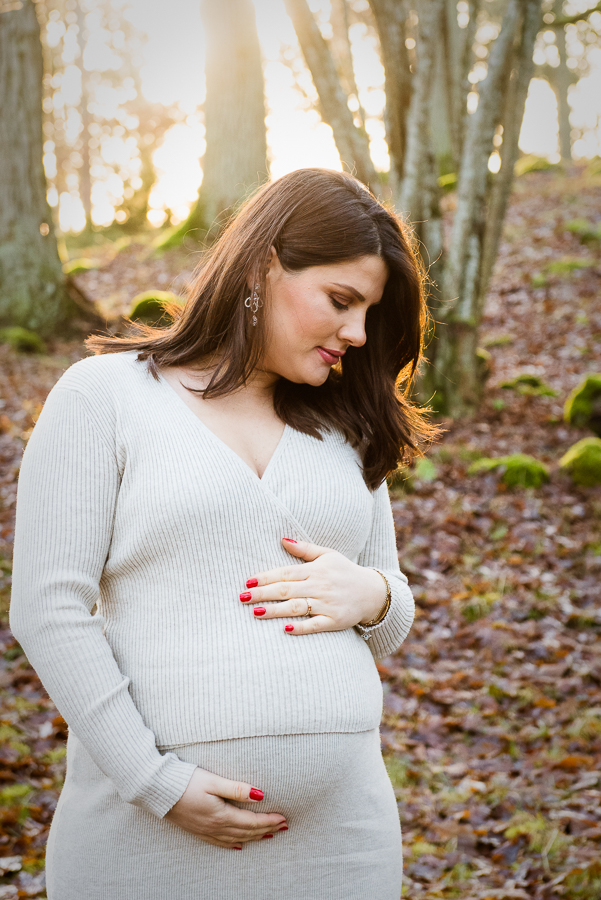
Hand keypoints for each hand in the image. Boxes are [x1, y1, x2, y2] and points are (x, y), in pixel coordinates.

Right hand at [164, 767, 286, 848]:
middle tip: (283, 827)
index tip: (284, 818)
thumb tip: (260, 795)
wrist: (158, 790)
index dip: (269, 821)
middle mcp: (215, 827)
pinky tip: (239, 845)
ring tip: (269, 835)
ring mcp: (205, 831)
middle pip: (247, 832)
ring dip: (254, 837)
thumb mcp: (213, 782)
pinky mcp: (197, 830)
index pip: (252, 822)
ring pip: (236, 839)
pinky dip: (233, 844)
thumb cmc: (186, 782)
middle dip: (266, 830)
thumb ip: (237, 789)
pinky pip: (220, 842)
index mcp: (221, 815)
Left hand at [240, 538, 387, 633]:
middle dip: (263, 594)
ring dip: (275, 610)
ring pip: (296, 607)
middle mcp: (319, 586)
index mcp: (315, 570)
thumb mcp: (328, 555)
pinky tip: (285, 628)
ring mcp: (326, 604)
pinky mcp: (334, 620)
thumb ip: (304, 549)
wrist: (372, 592)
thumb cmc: (345, 572)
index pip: (285, 573)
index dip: (265, 577)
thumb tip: (282, 540)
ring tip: (256, 612)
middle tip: (242, 598)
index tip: (248, 582)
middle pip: (286, 590)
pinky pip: (314, 625)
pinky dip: (300, 627)